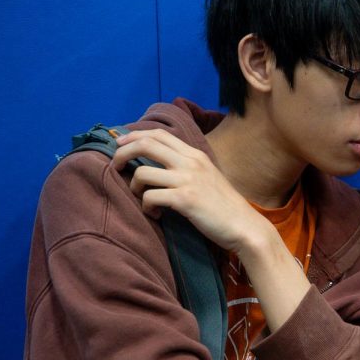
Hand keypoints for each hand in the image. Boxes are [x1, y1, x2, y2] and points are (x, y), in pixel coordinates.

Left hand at [111, 128, 269, 254]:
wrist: (244, 225)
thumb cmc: (224, 205)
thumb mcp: (208, 176)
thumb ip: (188, 167)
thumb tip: (161, 165)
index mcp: (195, 155)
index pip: (160, 134)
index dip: (135, 135)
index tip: (120, 143)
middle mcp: (191, 162)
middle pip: (146, 144)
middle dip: (123, 152)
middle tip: (115, 165)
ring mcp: (188, 180)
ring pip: (143, 173)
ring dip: (134, 187)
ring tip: (142, 198)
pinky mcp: (185, 200)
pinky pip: (151, 197)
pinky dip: (146, 207)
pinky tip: (155, 214)